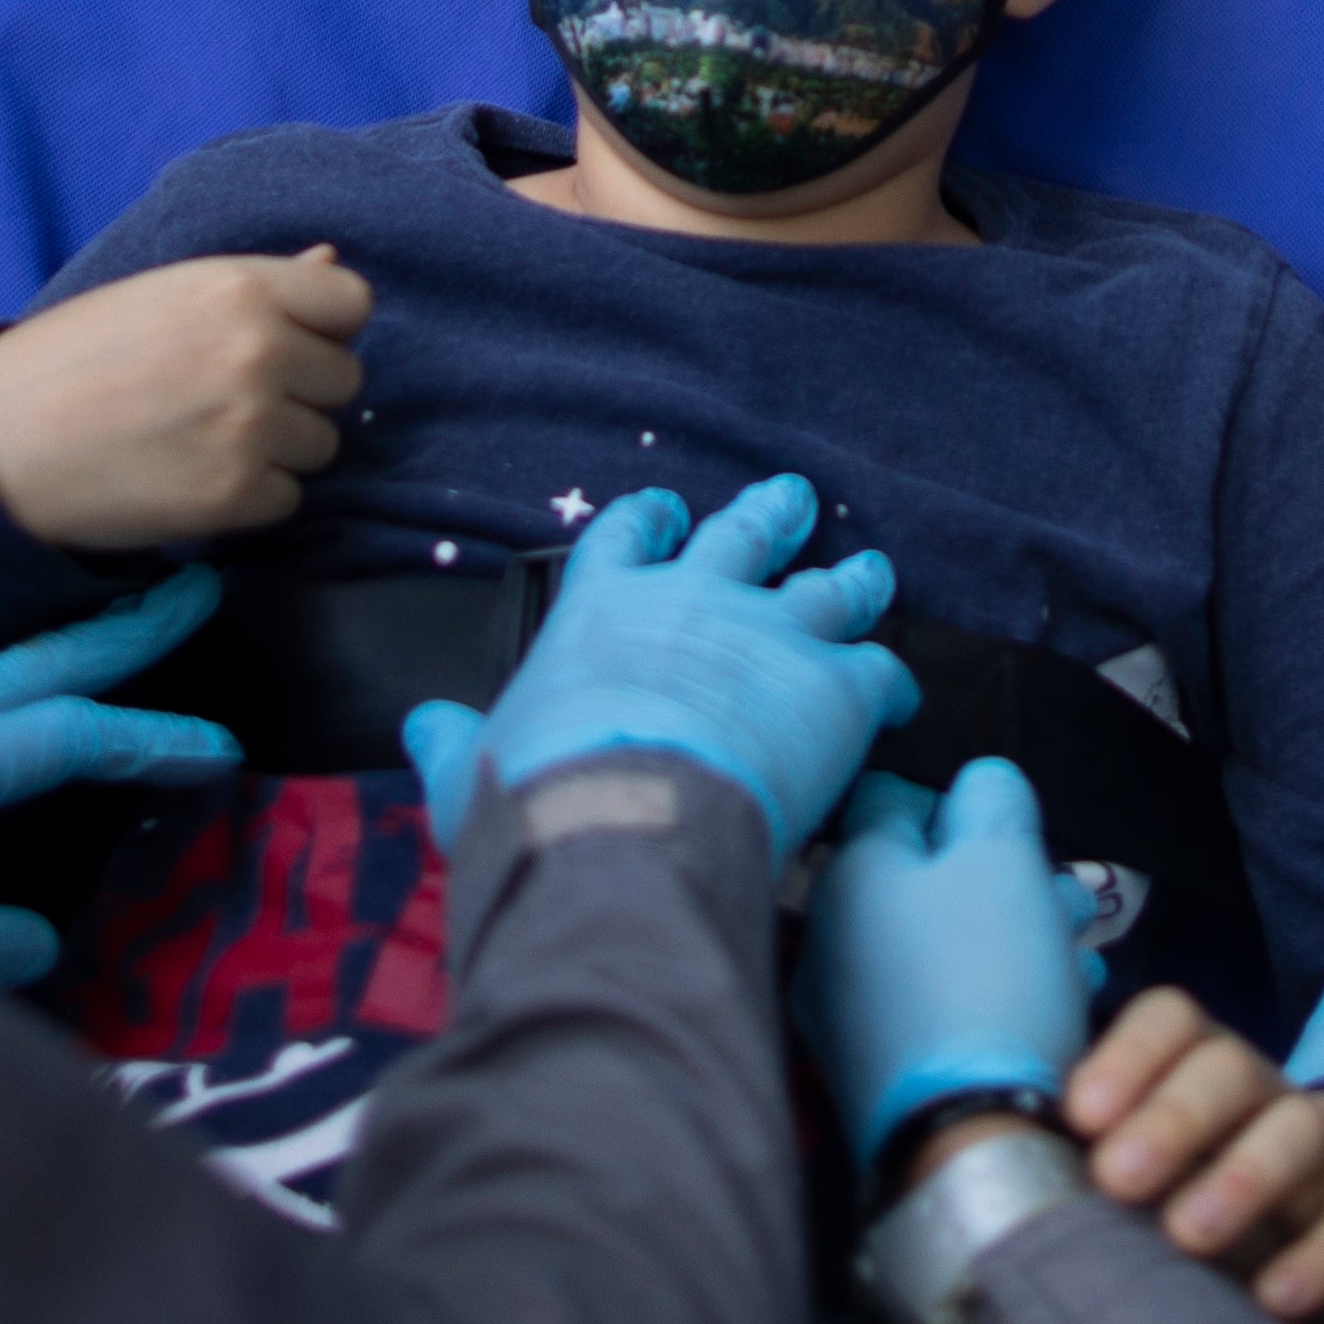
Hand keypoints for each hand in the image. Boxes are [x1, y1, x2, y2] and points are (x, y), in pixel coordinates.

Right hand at [0, 246, 374, 550]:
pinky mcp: (235, 496)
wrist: (4, 440)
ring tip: (209, 437)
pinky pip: (287, 497)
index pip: (352, 302)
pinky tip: (197, 475)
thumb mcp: (166, 293)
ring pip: (322, 444)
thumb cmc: (79, 355)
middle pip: (344, 379)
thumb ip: (256, 283)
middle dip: (301, 391)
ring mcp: (250, 428)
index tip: (289, 342)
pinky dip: (253, 496)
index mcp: (240, 287)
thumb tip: (330, 266)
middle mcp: (257, 353)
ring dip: (280, 447)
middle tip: (230, 396)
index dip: (325, 326)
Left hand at [0, 567, 240, 981]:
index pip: (57, 739)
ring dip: (72, 648)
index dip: (144, 740)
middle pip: (32, 669)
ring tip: (138, 623)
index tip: (221, 750)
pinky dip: (24, 678)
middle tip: (202, 591)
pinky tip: (32, 697)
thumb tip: (46, 937)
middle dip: (120, 634)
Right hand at [402, 469, 918, 856]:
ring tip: (873, 572)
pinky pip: (881, 669)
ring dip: (852, 581)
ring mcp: (772, 636)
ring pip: (828, 589)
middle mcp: (693, 603)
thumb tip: (423, 727)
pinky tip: (900, 696)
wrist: (626, 823)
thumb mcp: (471, 771)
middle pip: (743, 538)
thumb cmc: (537, 800)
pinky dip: (893, 680)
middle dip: (771, 517)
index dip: (649, 522)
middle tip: (794, 500)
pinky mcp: (836, 686)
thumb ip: (455, 745)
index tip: (668, 511)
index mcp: (602, 612)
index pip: (624, 540)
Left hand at [801, 758, 1101, 1172]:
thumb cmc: (986, 980)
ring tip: (1070, 950)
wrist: (966, 1137)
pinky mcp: (871, 1072)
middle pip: (919, 877)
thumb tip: (979, 783)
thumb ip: (992, 797)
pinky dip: (982, 993)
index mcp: (848, 872)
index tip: (1009, 817)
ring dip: (1001, 935)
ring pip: (932, 944)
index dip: (958, 793)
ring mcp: (842, 1013)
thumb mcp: (1004, 858)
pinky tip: (1042, 1006)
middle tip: (1061, 896)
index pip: (891, 794)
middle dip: (998, 876)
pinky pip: (929, 1006)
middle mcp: (827, 938)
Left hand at [1070, 987, 1323, 1323]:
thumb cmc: (1188, 1184)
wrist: (1316, 1228)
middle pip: (1227, 1070)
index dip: (1127, 1056)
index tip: (1080, 1115)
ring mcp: (1317, 1153)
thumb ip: (1078, 1150)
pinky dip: (1315, 1262)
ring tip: (1186, 1235)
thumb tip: (990, 1163)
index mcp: (1192, 1060)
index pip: (1170, 1020)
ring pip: (1298, 1134)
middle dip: (1170, 1119)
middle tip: (1116, 1178)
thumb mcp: (1136, 1154)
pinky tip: (1273, 1298)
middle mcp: (1257, 1091)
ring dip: (1242, 1179)